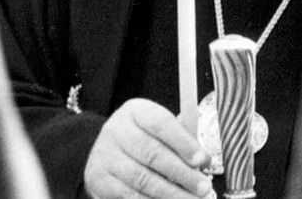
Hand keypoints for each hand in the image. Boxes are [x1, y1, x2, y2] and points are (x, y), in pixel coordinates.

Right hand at [84, 98, 214, 198]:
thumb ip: (180, 141)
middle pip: (152, 153)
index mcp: (136, 111)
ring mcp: (105, 155)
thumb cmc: (142, 138)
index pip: (161, 123)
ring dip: (170, 193)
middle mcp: (117, 130)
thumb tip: (203, 161)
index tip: (202, 160)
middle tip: (203, 187)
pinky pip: (129, 195)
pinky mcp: (98, 178)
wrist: (105, 151)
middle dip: (182, 173)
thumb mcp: (158, 130)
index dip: (183, 143)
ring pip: (141, 179)